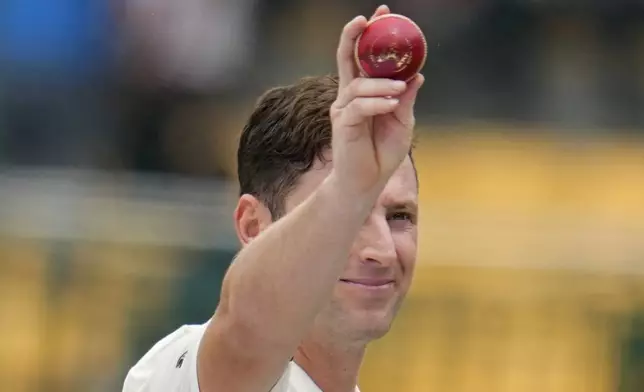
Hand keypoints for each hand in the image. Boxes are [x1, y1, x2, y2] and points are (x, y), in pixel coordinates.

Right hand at [329, 5, 423, 197]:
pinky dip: (377, 102)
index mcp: (364, 92)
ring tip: (399, 88)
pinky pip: (359, 106)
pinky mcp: (343, 125)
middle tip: (368, 19)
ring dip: (382, 83)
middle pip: (347, 58)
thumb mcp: (402, 121)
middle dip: (356, 36)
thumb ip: (405, 99)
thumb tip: (416, 74)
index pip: (363, 58)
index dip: (370, 35)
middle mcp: (349, 96)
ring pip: (359, 85)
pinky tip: (391, 104)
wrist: (368, 183)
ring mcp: (343, 109)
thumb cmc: (382, 153)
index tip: (384, 14)